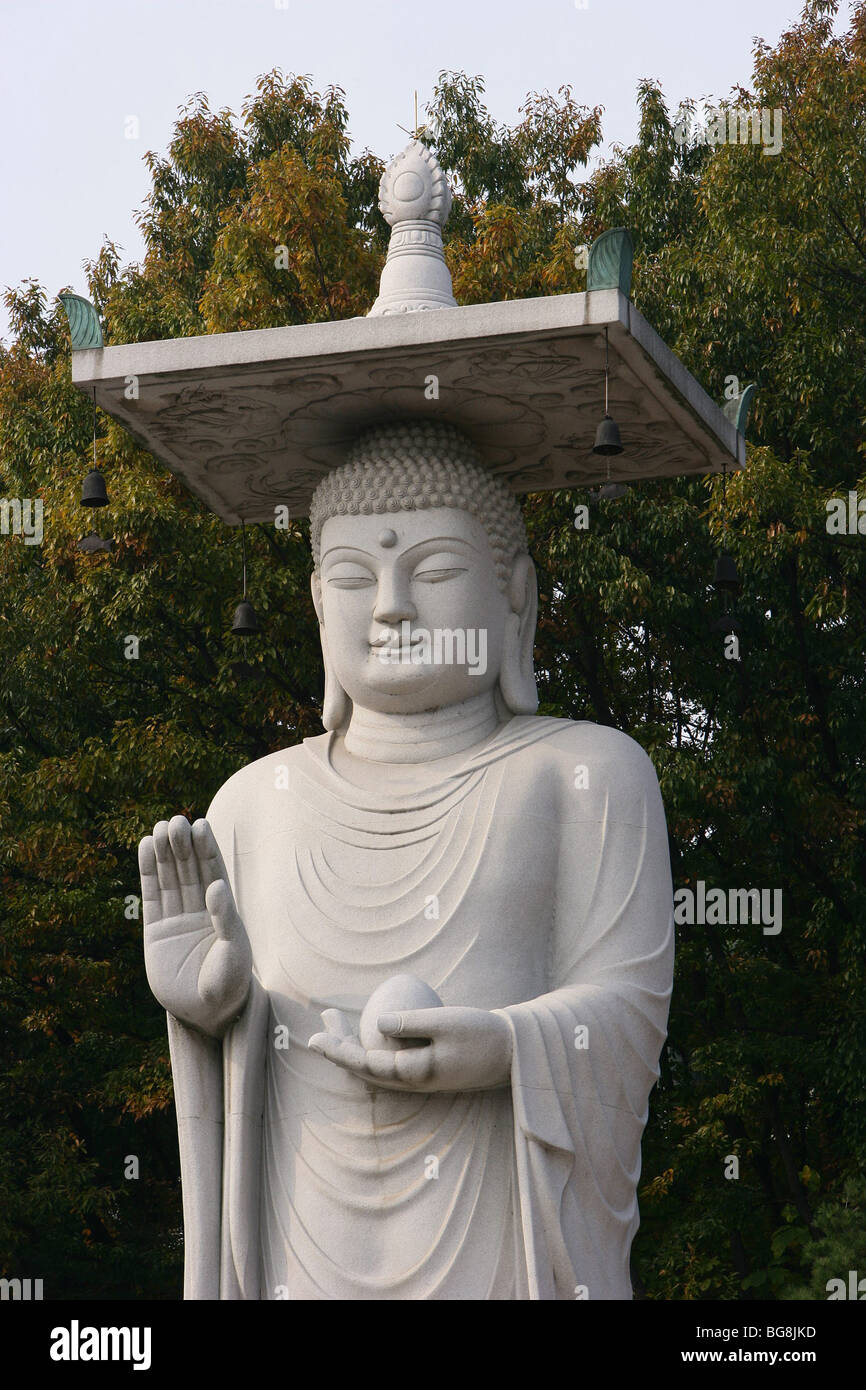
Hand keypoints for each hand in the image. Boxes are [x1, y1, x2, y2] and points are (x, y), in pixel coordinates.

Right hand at [139, 816, 251, 1037]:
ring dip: (165, 853)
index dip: (207, 849)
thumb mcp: (235, 951)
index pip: (213, 872)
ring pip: (170, 878)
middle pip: (190, 870)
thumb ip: (226, 919)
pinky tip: (146, 847)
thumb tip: (216, 886)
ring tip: (159, 829)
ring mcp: (177, 918)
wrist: (207, 1014)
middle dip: (183, 846)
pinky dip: (148, 872)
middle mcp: (200, 909)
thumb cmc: (230, 983)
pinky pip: (151, 896)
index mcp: (223, 910)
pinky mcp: (155, 930)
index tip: (201, 825)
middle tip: (176, 822)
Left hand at [308, 1005, 512, 1092]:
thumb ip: (412, 1023)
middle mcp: (411, 1083)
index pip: (364, 1063)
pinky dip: (372, 1045)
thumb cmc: (482, 1034)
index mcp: (413, 1074)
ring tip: (338, 1017)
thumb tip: (376, 1023)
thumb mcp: (447, 1022)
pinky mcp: (426, 1071)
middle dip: (339, 1045)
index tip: (315, 1037)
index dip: (337, 1050)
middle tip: (323, 1019)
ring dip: (353, 1043)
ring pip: (374, 1066)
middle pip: (363, 1067)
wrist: (513, 1054)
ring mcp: (418, 1079)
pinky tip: (370, 1026)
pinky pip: (389, 1062)